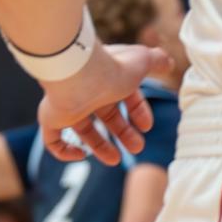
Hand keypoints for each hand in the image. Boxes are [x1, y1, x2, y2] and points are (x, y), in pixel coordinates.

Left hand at [37, 43, 172, 164]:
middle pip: (106, 115)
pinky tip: (80, 155)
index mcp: (109, 78)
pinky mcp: (52, 118)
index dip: (138, 111)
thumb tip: (169, 63)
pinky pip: (53, 140)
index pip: (125, 96)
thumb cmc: (113, 68)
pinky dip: (65, 151)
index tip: (146, 126)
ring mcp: (69, 105)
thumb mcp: (143, 62)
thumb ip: (157, 61)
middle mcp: (89, 91)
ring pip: (83, 130)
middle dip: (123, 132)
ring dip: (100, 146)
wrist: (80, 73)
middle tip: (137, 148)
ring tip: (115, 161)